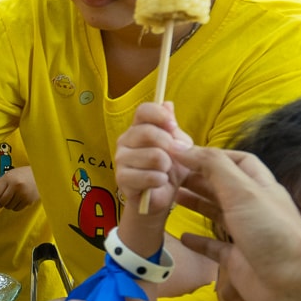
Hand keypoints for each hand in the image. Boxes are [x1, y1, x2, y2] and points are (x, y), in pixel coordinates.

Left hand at [0, 165, 37, 211]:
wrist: (40, 174)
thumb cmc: (22, 175)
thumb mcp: (8, 177)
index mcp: (9, 178)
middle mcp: (16, 186)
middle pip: (1, 202)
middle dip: (0, 202)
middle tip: (4, 196)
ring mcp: (23, 194)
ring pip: (8, 207)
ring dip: (8, 204)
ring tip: (13, 195)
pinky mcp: (29, 201)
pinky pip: (16, 209)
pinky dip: (15, 206)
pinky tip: (19, 198)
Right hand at [112, 101, 195, 218]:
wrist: (161, 196)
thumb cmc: (170, 169)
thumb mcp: (179, 146)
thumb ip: (173, 128)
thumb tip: (168, 104)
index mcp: (139, 127)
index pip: (144, 110)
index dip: (159, 115)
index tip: (173, 126)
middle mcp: (125, 139)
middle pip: (147, 132)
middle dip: (169, 146)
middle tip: (174, 158)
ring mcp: (121, 158)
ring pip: (153, 156)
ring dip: (167, 167)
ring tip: (165, 172)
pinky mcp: (121, 178)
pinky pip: (148, 175)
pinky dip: (161, 180)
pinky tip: (159, 183)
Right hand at [175, 148, 300, 300]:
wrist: (296, 283)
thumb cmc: (273, 233)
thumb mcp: (242, 191)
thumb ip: (213, 166)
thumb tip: (183, 147)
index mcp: (258, 186)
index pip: (236, 161)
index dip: (210, 155)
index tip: (182, 153)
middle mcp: (253, 207)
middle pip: (222, 185)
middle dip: (197, 177)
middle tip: (169, 174)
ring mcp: (245, 234)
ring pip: (216, 212)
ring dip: (195, 203)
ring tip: (170, 196)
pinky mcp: (237, 260)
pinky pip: (214, 247)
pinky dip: (197, 241)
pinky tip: (182, 237)